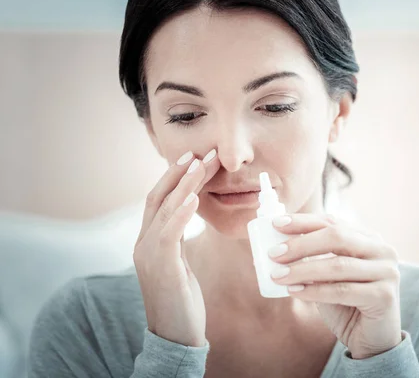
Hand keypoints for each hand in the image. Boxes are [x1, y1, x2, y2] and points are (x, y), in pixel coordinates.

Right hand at [133, 149, 219, 346]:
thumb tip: (188, 216)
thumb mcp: (179, 264)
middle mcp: (143, 243)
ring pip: (163, 210)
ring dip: (184, 184)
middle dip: (181, 172)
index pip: (159, 199)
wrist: (175, 337)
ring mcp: (147, 255)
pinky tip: (194, 197)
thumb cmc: (182, 300)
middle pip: (159, 197)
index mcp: (149, 241)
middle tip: (203, 152)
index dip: (175, 176)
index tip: (196, 158)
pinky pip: (169, 234)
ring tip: (201, 164)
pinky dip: (181, 213)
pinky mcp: (159, 267)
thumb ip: (177, 239)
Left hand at [269, 214, 402, 358]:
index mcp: (368, 238)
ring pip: (337, 265)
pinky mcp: (384, 296)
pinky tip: (294, 292)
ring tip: (277, 275)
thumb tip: (276, 248)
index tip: (276, 224)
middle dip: (301, 244)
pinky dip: (314, 291)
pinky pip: (342, 291)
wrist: (373, 339)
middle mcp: (382, 250)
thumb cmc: (347, 304)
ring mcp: (387, 272)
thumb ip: (311, 260)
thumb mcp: (328, 277)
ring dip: (302, 270)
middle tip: (274, 254)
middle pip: (337, 237)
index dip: (303, 222)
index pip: (333, 222)